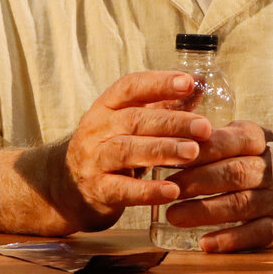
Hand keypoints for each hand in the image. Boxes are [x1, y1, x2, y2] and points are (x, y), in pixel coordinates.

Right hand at [56, 71, 212, 230]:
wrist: (68, 187)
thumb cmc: (111, 147)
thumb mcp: (131, 121)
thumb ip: (164, 105)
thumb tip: (200, 84)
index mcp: (107, 105)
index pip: (131, 86)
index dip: (159, 83)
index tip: (188, 83)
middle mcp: (97, 128)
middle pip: (134, 119)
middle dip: (172, 122)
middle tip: (204, 127)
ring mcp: (93, 159)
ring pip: (127, 150)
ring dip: (162, 150)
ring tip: (192, 152)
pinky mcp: (97, 190)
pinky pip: (122, 189)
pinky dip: (148, 190)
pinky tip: (172, 190)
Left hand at [163, 120, 272, 251]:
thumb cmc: (249, 156)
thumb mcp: (237, 138)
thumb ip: (211, 139)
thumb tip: (172, 141)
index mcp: (261, 139)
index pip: (236, 140)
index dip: (207, 149)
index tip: (178, 156)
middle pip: (236, 173)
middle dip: (199, 180)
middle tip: (170, 188)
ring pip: (241, 204)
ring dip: (206, 211)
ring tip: (174, 216)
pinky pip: (257, 234)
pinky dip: (231, 240)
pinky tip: (205, 243)